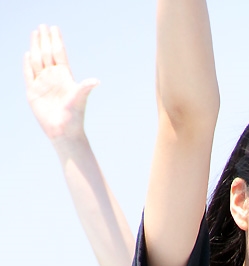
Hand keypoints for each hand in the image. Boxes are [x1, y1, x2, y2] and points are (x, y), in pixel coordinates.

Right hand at [24, 25, 98, 141]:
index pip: (59, 53)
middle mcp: (53, 77)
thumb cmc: (74, 117)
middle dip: (44, 40)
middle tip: (42, 26)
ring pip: (37, 61)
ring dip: (36, 47)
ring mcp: (42, 84)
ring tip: (35, 33)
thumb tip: (97, 81)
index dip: (56, 40)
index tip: (54, 28)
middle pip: (47, 54)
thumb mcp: (79, 99)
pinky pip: (29, 75)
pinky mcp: (33, 92)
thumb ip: (85, 87)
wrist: (64, 132)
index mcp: (64, 76)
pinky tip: (27, 53)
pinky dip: (27, 65)